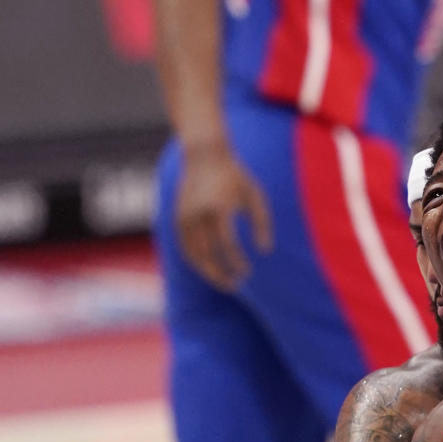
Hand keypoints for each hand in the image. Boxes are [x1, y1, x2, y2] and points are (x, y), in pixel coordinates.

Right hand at [177, 140, 273, 289]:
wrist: (204, 155)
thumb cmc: (235, 176)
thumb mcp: (255, 195)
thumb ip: (263, 223)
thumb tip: (265, 251)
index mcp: (218, 207)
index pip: (227, 243)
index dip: (237, 261)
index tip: (247, 272)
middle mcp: (197, 213)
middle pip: (207, 254)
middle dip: (220, 274)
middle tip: (235, 286)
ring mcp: (184, 216)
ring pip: (193, 254)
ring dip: (208, 272)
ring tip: (225, 282)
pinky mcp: (177, 218)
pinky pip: (185, 248)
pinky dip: (196, 262)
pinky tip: (211, 269)